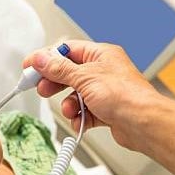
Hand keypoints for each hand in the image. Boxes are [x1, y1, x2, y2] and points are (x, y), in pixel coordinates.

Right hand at [23, 40, 159, 147]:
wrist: (144, 124)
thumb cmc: (125, 96)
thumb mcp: (84, 77)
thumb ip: (59, 69)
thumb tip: (41, 59)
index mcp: (100, 55)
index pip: (67, 50)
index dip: (47, 58)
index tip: (30, 66)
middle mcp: (103, 71)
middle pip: (68, 73)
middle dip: (54, 83)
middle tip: (42, 88)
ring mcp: (105, 91)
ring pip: (75, 95)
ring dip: (68, 104)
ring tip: (69, 109)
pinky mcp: (106, 110)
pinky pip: (84, 112)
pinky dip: (79, 117)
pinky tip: (81, 120)